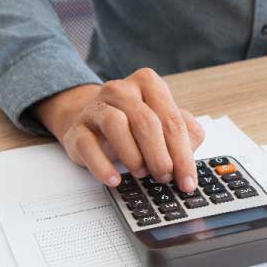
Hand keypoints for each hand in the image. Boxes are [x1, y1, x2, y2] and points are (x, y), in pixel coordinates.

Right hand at [35, 68, 204, 191]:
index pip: (172, 121)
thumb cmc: (135, 123)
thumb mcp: (163, 123)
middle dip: (160, 156)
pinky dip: (102, 165)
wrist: (93, 120)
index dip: (183, 155)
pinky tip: (114, 179)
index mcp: (150, 84)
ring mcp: (97, 106)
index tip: (188, 182)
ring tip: (142, 173)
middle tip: (165, 178)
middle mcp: (122, 90)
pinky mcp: (77, 127)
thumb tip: (189, 160)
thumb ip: (184, 135)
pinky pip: (88, 144)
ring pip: (116, 125)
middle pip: (147, 122)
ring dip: (133, 155)